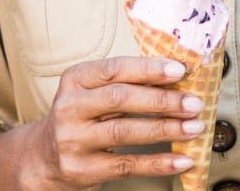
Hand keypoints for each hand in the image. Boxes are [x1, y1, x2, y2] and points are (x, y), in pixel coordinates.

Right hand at [19, 56, 205, 188]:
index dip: (148, 69)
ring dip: (165, 129)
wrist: (45, 156)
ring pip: (124, 132)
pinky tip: (181, 160)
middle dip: (162, 100)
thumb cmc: (82, 117)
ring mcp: (73, 139)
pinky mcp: (82, 169)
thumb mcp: (92, 92)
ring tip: (194, 128)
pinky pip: (126, 166)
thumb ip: (126, 84)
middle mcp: (69, 107)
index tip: (180, 70)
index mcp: (74, 80)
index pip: (113, 69)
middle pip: (119, 99)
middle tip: (193, 103)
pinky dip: (158, 163)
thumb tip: (177, 77)